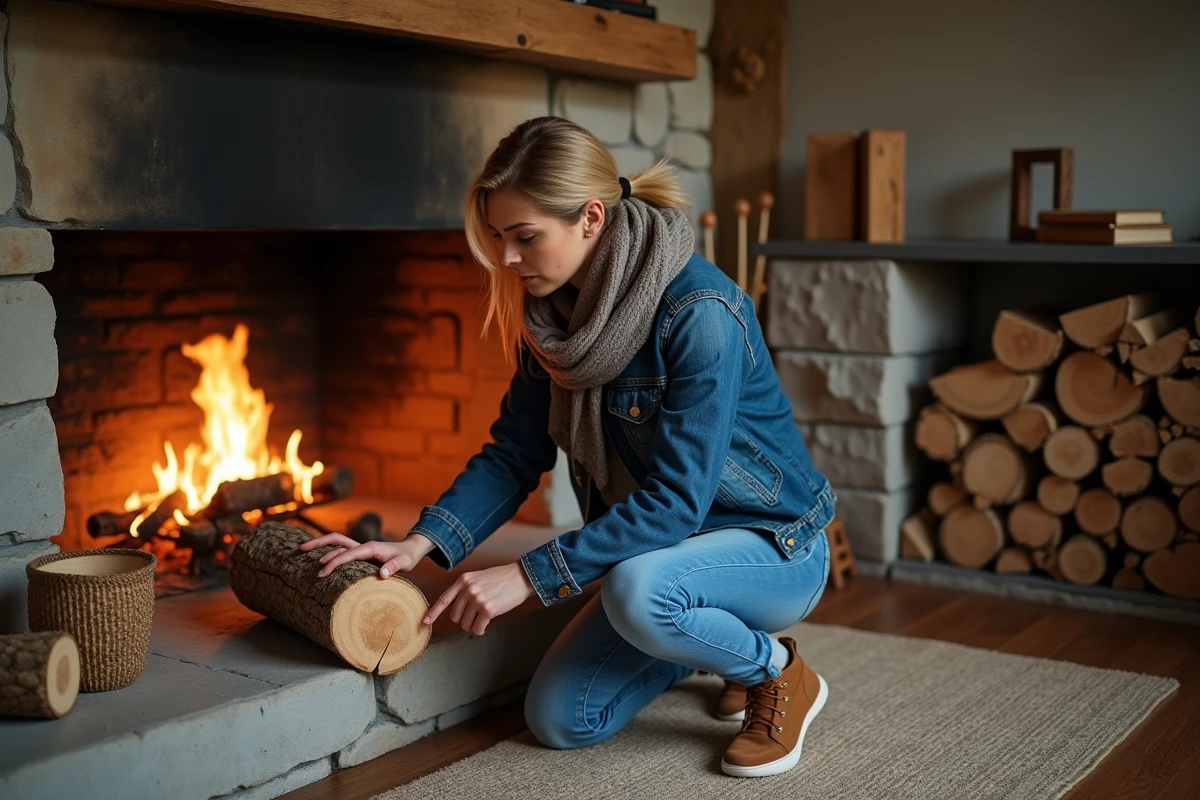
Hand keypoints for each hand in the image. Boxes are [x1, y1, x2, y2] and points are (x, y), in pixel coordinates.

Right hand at [299, 532, 436, 577]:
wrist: (411, 550)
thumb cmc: (407, 558)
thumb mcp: (404, 563)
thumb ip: (394, 568)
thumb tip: (382, 574)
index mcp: (371, 548)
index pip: (348, 554)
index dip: (334, 562)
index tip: (321, 572)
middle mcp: (363, 545)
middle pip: (336, 540)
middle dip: (319, 543)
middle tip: (301, 549)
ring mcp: (360, 548)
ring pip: (337, 544)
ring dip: (321, 547)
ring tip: (303, 554)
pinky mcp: (360, 553)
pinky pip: (341, 550)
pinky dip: (329, 552)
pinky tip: (319, 559)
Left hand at [423, 562, 534, 635]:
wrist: (520, 577)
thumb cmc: (501, 579)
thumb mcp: (478, 578)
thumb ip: (466, 589)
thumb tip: (456, 609)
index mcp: (463, 580)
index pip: (444, 599)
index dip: (434, 612)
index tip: (425, 621)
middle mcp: (468, 589)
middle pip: (455, 616)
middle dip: (465, 619)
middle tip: (477, 614)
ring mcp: (477, 599)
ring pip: (465, 624)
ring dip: (474, 625)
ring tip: (484, 616)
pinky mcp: (488, 609)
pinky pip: (477, 628)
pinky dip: (481, 630)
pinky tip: (488, 623)